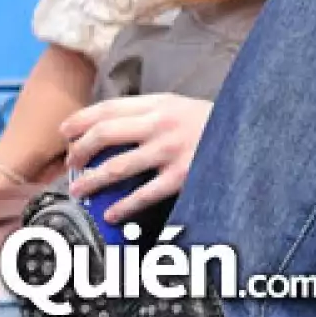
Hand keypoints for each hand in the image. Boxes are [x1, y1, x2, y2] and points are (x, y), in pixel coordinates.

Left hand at [61, 94, 212, 222]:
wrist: (250, 133)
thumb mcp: (182, 106)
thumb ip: (150, 112)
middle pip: (104, 134)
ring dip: (91, 181)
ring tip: (79, 190)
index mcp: (161, 103)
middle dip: (80, 151)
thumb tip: (107, 128)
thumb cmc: (211, 123)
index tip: (65, 133)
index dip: (80, 120)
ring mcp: (171, 150)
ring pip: (116, 167)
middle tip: (72, 163)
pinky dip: (122, 206)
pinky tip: (111, 213)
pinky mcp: (181, 175)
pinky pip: (143, 194)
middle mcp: (162, 124)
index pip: (108, 107)